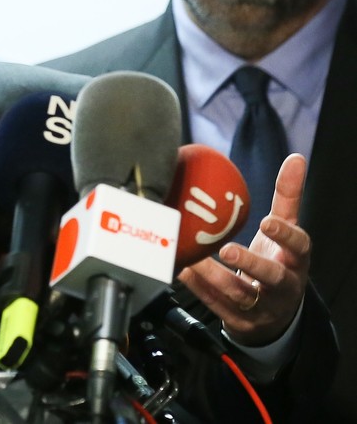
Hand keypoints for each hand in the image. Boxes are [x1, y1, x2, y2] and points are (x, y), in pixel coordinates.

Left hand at [177, 153, 309, 345]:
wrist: (276, 314)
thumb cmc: (278, 262)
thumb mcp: (287, 233)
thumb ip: (288, 198)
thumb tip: (295, 158)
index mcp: (295, 261)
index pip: (299, 248)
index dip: (285, 236)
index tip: (267, 222)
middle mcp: (282, 286)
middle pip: (272, 277)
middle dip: (250, 264)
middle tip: (227, 249)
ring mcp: (262, 307)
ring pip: (238, 293)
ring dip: (212, 275)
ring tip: (191, 257)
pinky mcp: (239, 321)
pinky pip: (216, 305)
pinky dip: (198, 287)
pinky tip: (181, 269)